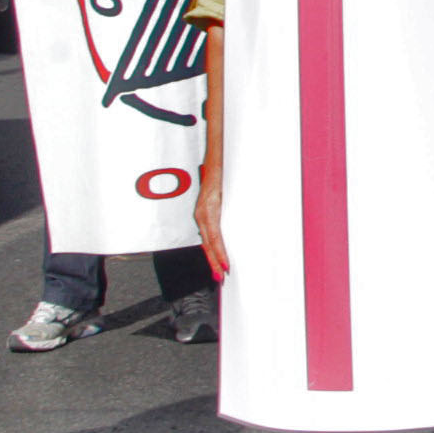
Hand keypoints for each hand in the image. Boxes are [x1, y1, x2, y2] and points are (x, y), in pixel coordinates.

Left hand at [192, 154, 229, 279]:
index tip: (218, 270)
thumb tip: (232, 223)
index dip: (213, 256)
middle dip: (213, 263)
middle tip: (219, 278)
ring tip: (222, 272)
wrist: (219, 155)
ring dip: (216, 258)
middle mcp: (201, 213)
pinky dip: (218, 247)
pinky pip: (213, 232)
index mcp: (205, 213)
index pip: (208, 240)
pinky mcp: (210, 206)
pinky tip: (223, 256)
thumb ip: (224, 209)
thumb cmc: (223, 174)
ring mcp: (205, 210)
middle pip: (207, 244)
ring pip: (209, 241)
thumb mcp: (223, 196)